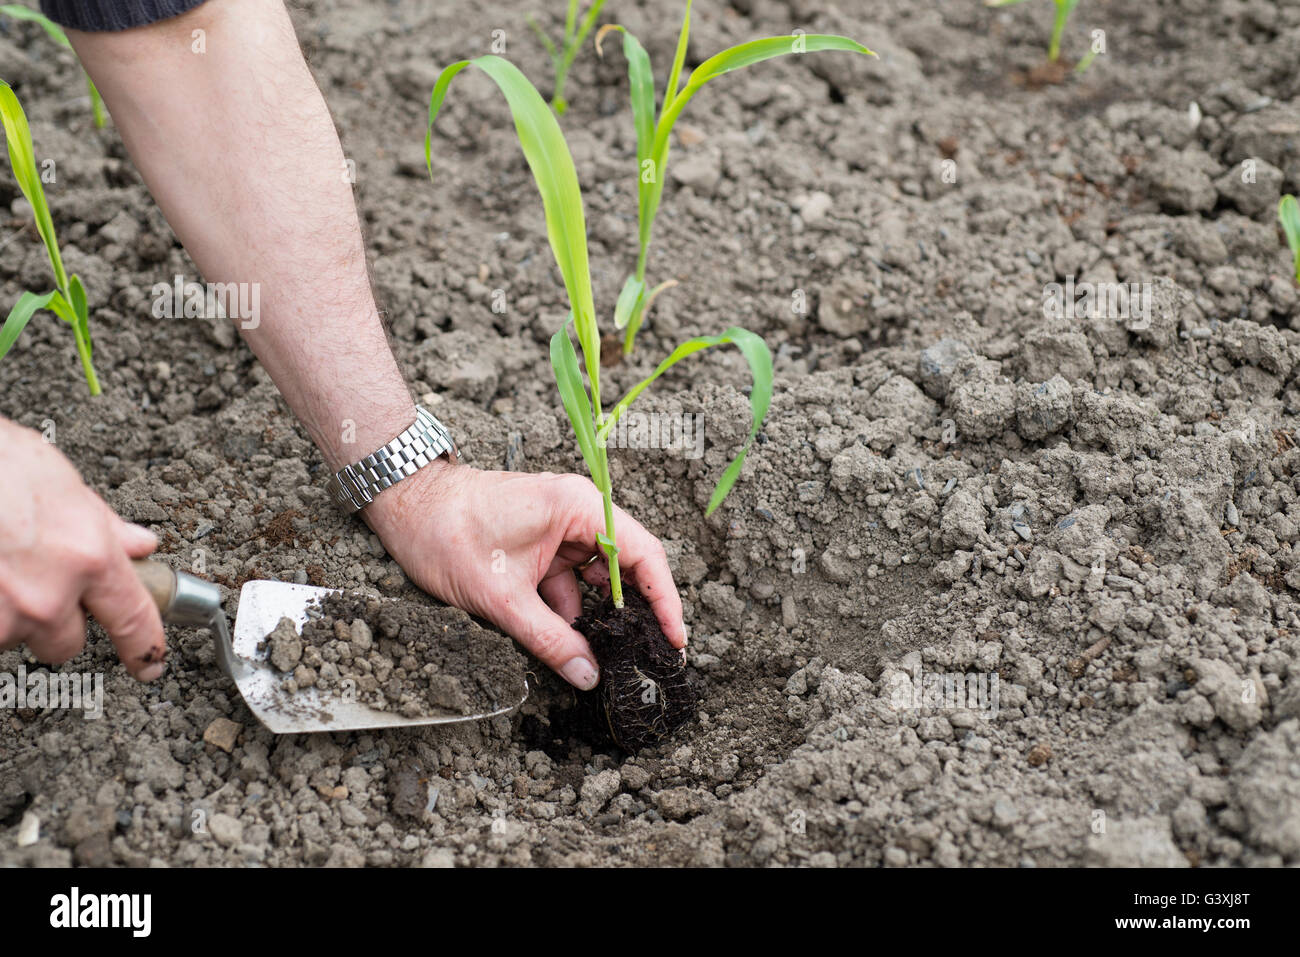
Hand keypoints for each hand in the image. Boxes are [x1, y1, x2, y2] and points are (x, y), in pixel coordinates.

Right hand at [0, 418, 166, 679]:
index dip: (144, 649)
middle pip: (65, 643)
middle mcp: (49, 595)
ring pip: (13, 637)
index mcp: (88, 556)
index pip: (132, 618)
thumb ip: (104, 524)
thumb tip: (139, 545)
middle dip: (54, 623)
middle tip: (34, 585)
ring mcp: (2, 615)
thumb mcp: (63, 482)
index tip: (149, 665)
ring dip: (7, 615)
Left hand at [364, 463, 686, 689]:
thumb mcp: (502, 597)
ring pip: (595, 581)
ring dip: (594, 617)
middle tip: (645, 656)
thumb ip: (550, 639)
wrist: (404, 506)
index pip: (643, 555)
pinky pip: (569, 582)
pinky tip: (566, 643)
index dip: (665, 599)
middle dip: (632, 614)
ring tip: (600, 657)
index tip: (674, 639)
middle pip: (626, 568)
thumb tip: (588, 675)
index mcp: (579, 508)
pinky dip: (568, 611)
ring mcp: (560, 529)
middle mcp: (578, 513)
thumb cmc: (448, 532)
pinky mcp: (542, 545)